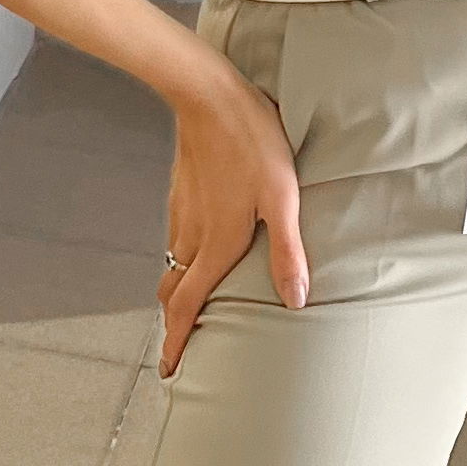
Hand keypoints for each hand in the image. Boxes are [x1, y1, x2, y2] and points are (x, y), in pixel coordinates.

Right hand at [158, 58, 307, 375]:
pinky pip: (175, 243)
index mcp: (215, 245)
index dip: (179, 342)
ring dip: (176, 296)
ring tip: (186, 313)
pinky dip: (178, 265)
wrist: (206, 95)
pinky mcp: (180, 195)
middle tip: (178, 352)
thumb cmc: (252, 143)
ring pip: (172, 268)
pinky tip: (194, 258)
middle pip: (173, 294)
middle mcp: (191, 236)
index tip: (171, 370)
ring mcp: (181, 214)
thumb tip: (296, 301)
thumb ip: (288, 252)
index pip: (188, 307)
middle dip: (173, 327)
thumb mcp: (282, 198)